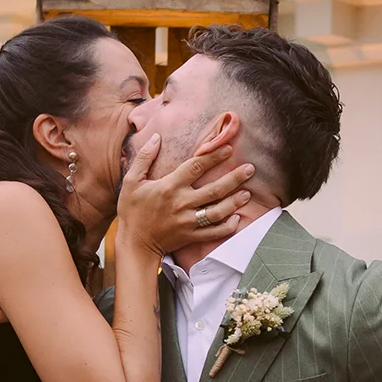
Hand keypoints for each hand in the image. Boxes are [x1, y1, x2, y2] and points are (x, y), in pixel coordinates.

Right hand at [116, 123, 254, 258]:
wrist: (134, 244)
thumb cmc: (131, 211)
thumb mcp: (130, 181)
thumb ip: (144, 158)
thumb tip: (156, 137)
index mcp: (169, 187)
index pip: (196, 166)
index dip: (214, 156)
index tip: (229, 148)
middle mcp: (182, 203)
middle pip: (214, 189)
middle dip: (235, 178)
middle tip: (251, 169)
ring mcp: (188, 222)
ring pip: (218, 211)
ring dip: (235, 202)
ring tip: (248, 193)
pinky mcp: (191, 237)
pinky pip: (214, 232)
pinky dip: (228, 226)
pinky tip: (238, 218)